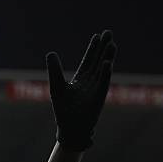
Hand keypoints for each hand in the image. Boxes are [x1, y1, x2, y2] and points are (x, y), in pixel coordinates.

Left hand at [46, 30, 116, 150]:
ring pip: (102, 70)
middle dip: (103, 48)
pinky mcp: (98, 98)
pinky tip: (107, 63)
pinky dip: (105, 74)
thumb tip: (50, 53)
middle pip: (98, 61)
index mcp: (80, 79)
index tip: (97, 35)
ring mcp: (96, 89)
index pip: (88, 60)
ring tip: (111, 43)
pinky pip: (102, 84)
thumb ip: (54, 70)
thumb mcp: (56, 87)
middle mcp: (90, 82)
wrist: (70, 129)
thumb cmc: (63, 110)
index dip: (93, 48)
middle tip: (109, 32)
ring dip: (107, 57)